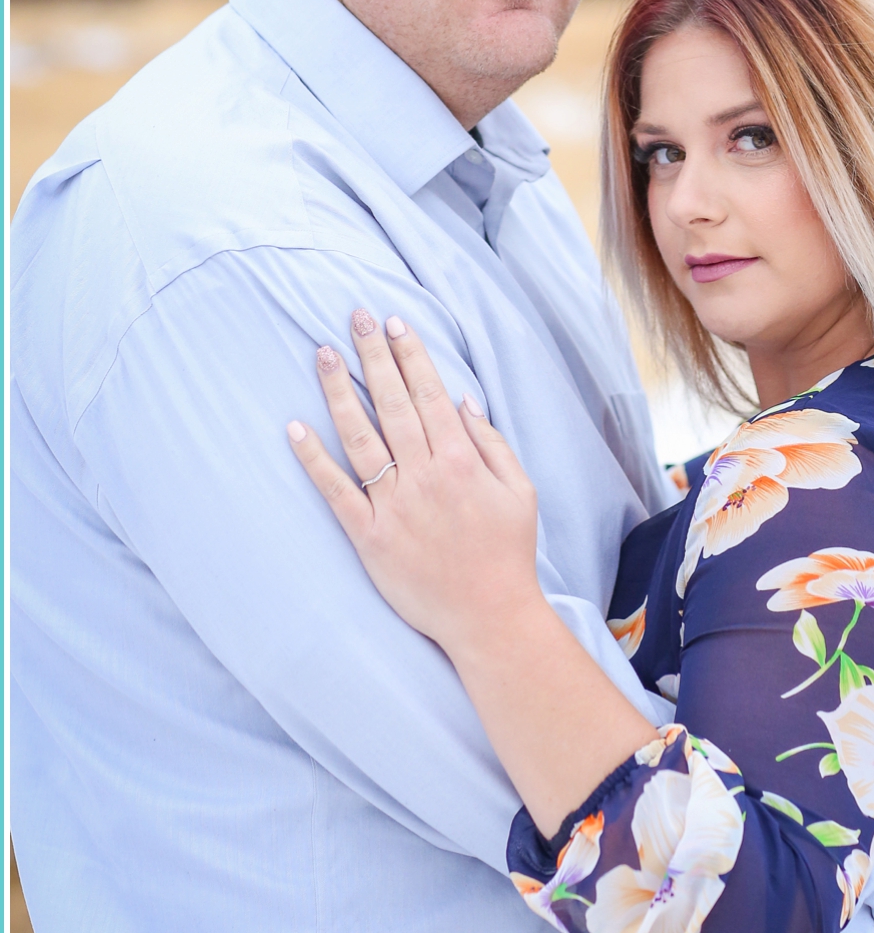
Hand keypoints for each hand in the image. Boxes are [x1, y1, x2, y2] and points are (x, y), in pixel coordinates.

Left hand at [288, 310, 656, 836]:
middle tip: (355, 316)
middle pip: (391, 402)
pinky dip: (313, 459)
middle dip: (372, 355)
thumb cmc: (508, 552)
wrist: (490, 616)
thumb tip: (461, 400)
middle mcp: (424, 474)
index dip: (410, 355)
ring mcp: (393, 504)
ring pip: (358, 435)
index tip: (395, 323)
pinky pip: (335, 490)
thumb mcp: (520, 490)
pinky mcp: (369, 536)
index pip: (428, 393)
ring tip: (323, 354)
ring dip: (338, 390)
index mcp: (460, 459)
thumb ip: (491, 442)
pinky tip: (293, 428)